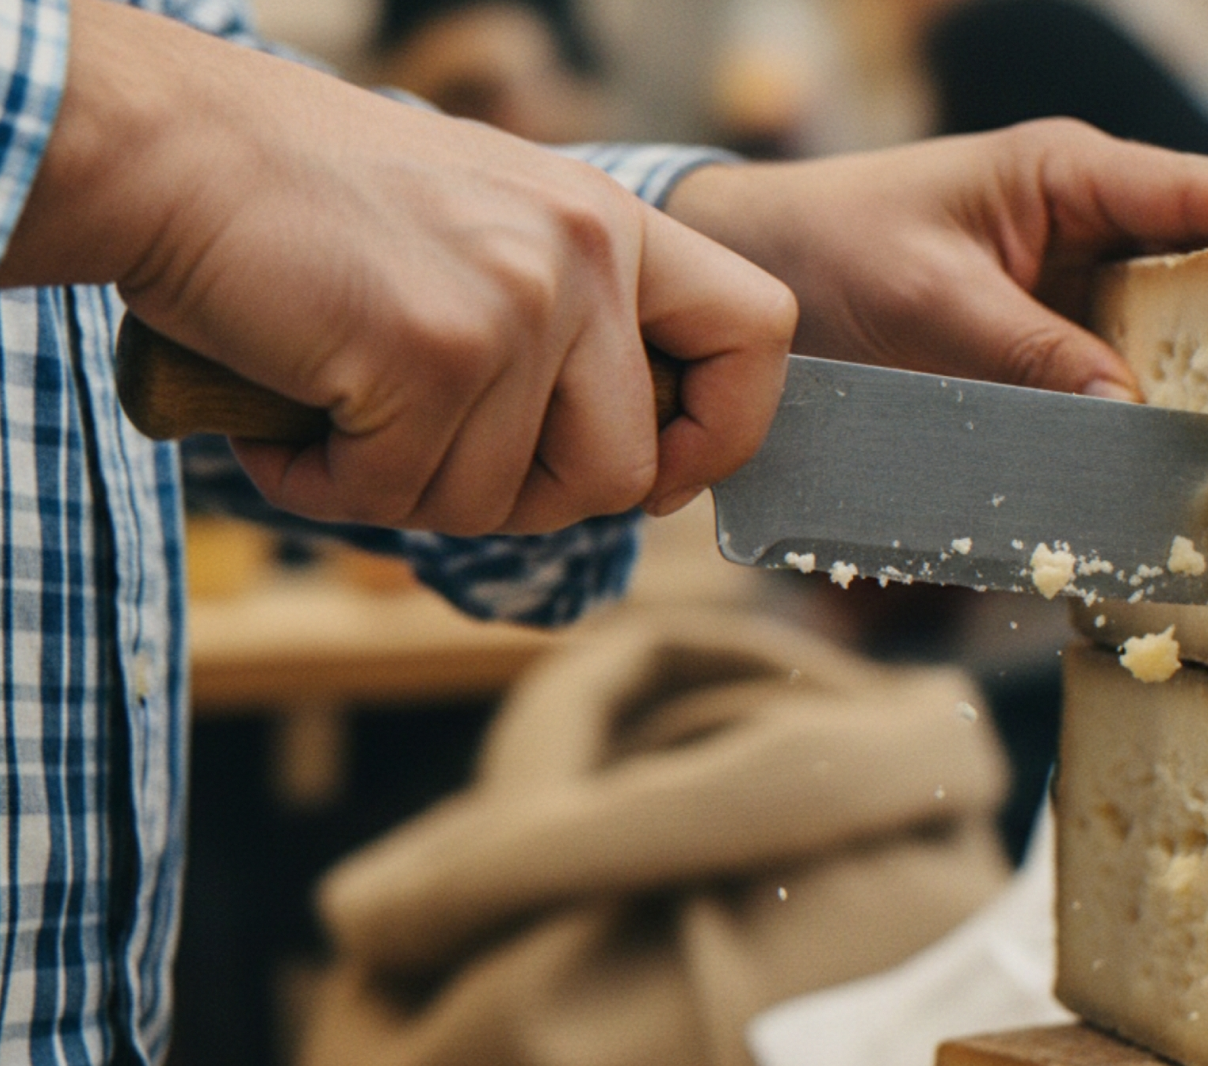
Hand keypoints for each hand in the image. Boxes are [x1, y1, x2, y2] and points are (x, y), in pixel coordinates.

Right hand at [2, 0, 794, 531]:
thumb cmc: (321, 205)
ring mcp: (514, 303)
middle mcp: (585, 256)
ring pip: (502, 501)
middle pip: (624, 474)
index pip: (760, 333)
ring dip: (410, 492)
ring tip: (342, 421)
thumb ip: (572, 325)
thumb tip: (631, 464)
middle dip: (528, 502)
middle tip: (438, 461)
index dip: (725, 431)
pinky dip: (332, 489)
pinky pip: (401, 498)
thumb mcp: (490, 232)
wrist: (175, 150)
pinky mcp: (430, 352)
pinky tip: (292, 432)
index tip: (659, 471)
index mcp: (613, 225)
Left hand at [665, 119, 1207, 399]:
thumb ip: (1028, 355)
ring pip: (1207, 298)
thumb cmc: (833, 252)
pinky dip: (1202, 377)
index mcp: (1070, 178)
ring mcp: (1082, 280)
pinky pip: (1145, 355)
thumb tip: (1129, 413)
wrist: (763, 272)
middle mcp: (1092, 222)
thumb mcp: (930, 300)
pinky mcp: (1058, 334)